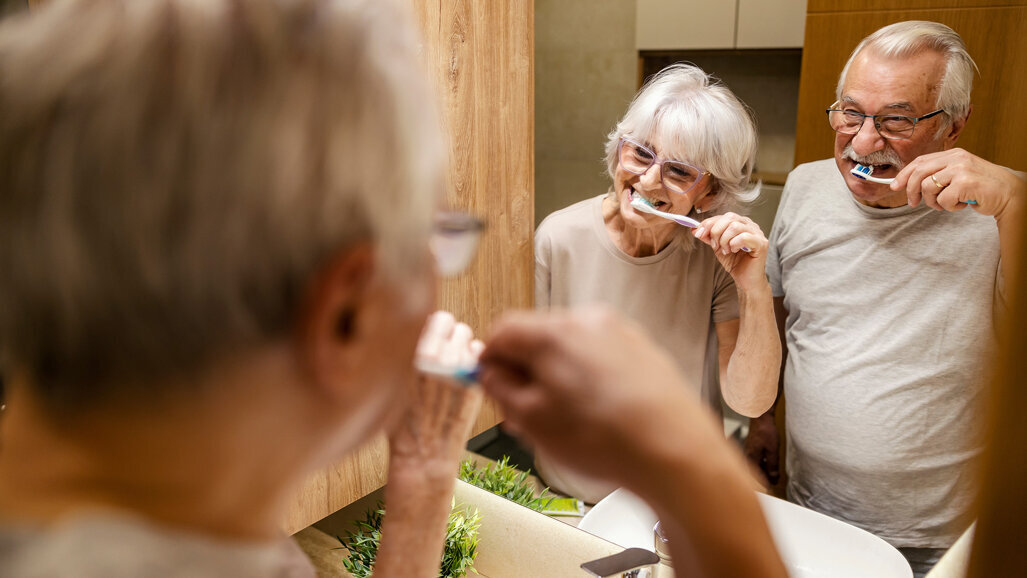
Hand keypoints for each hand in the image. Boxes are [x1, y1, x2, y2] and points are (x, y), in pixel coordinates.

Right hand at [388, 311, 482, 480]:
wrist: (423, 452)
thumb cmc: (404, 419)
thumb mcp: (391, 380)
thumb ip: (405, 350)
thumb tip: (422, 326)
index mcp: (407, 352)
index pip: (429, 318)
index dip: (430, 329)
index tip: (429, 341)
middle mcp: (431, 354)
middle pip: (448, 321)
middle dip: (446, 332)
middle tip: (442, 351)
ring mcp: (454, 365)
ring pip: (465, 334)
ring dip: (459, 343)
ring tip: (453, 363)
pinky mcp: (473, 378)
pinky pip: (479, 353)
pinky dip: (475, 358)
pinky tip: (464, 374)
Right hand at [478, 306, 723, 492]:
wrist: (675, 451)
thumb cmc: (606, 439)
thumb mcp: (532, 421)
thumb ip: (500, 389)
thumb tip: (490, 373)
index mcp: (553, 332)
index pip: (502, 330)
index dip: (489, 360)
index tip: (489, 384)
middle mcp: (587, 321)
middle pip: (537, 336)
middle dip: (525, 371)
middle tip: (524, 413)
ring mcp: (619, 333)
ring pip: (570, 348)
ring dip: (557, 377)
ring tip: (564, 422)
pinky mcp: (643, 350)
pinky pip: (600, 357)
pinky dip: (589, 379)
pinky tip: (595, 416)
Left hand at [693, 212, 769, 292]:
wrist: (745, 280)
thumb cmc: (735, 263)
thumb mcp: (717, 247)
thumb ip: (708, 236)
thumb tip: (695, 228)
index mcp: (741, 223)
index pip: (723, 216)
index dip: (709, 223)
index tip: (698, 233)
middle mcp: (750, 225)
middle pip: (729, 218)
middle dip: (715, 231)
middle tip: (715, 246)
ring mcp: (757, 233)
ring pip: (735, 226)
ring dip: (724, 240)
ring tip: (725, 250)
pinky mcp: (761, 243)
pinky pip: (744, 237)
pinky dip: (734, 244)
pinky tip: (734, 251)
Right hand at [743, 412, 779, 487]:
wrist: (761, 417)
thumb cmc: (765, 431)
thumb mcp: (772, 450)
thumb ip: (772, 465)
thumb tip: (773, 478)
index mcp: (751, 459)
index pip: (756, 477)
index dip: (765, 483)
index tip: (773, 487)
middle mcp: (747, 456)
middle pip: (755, 473)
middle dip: (764, 478)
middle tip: (774, 482)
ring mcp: (748, 452)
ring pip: (755, 467)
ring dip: (763, 471)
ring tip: (774, 474)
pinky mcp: (751, 448)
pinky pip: (755, 460)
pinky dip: (762, 464)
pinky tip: (768, 464)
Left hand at [892, 148, 1026, 220]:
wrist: (1009, 193)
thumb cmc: (982, 187)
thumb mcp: (959, 174)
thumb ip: (939, 174)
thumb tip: (910, 183)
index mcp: (953, 154)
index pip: (920, 161)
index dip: (904, 174)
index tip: (894, 185)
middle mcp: (956, 158)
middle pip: (919, 173)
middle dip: (911, 191)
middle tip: (913, 203)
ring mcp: (961, 169)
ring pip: (928, 188)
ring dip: (933, 202)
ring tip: (946, 204)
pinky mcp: (966, 183)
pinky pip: (943, 200)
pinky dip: (949, 207)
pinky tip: (961, 205)